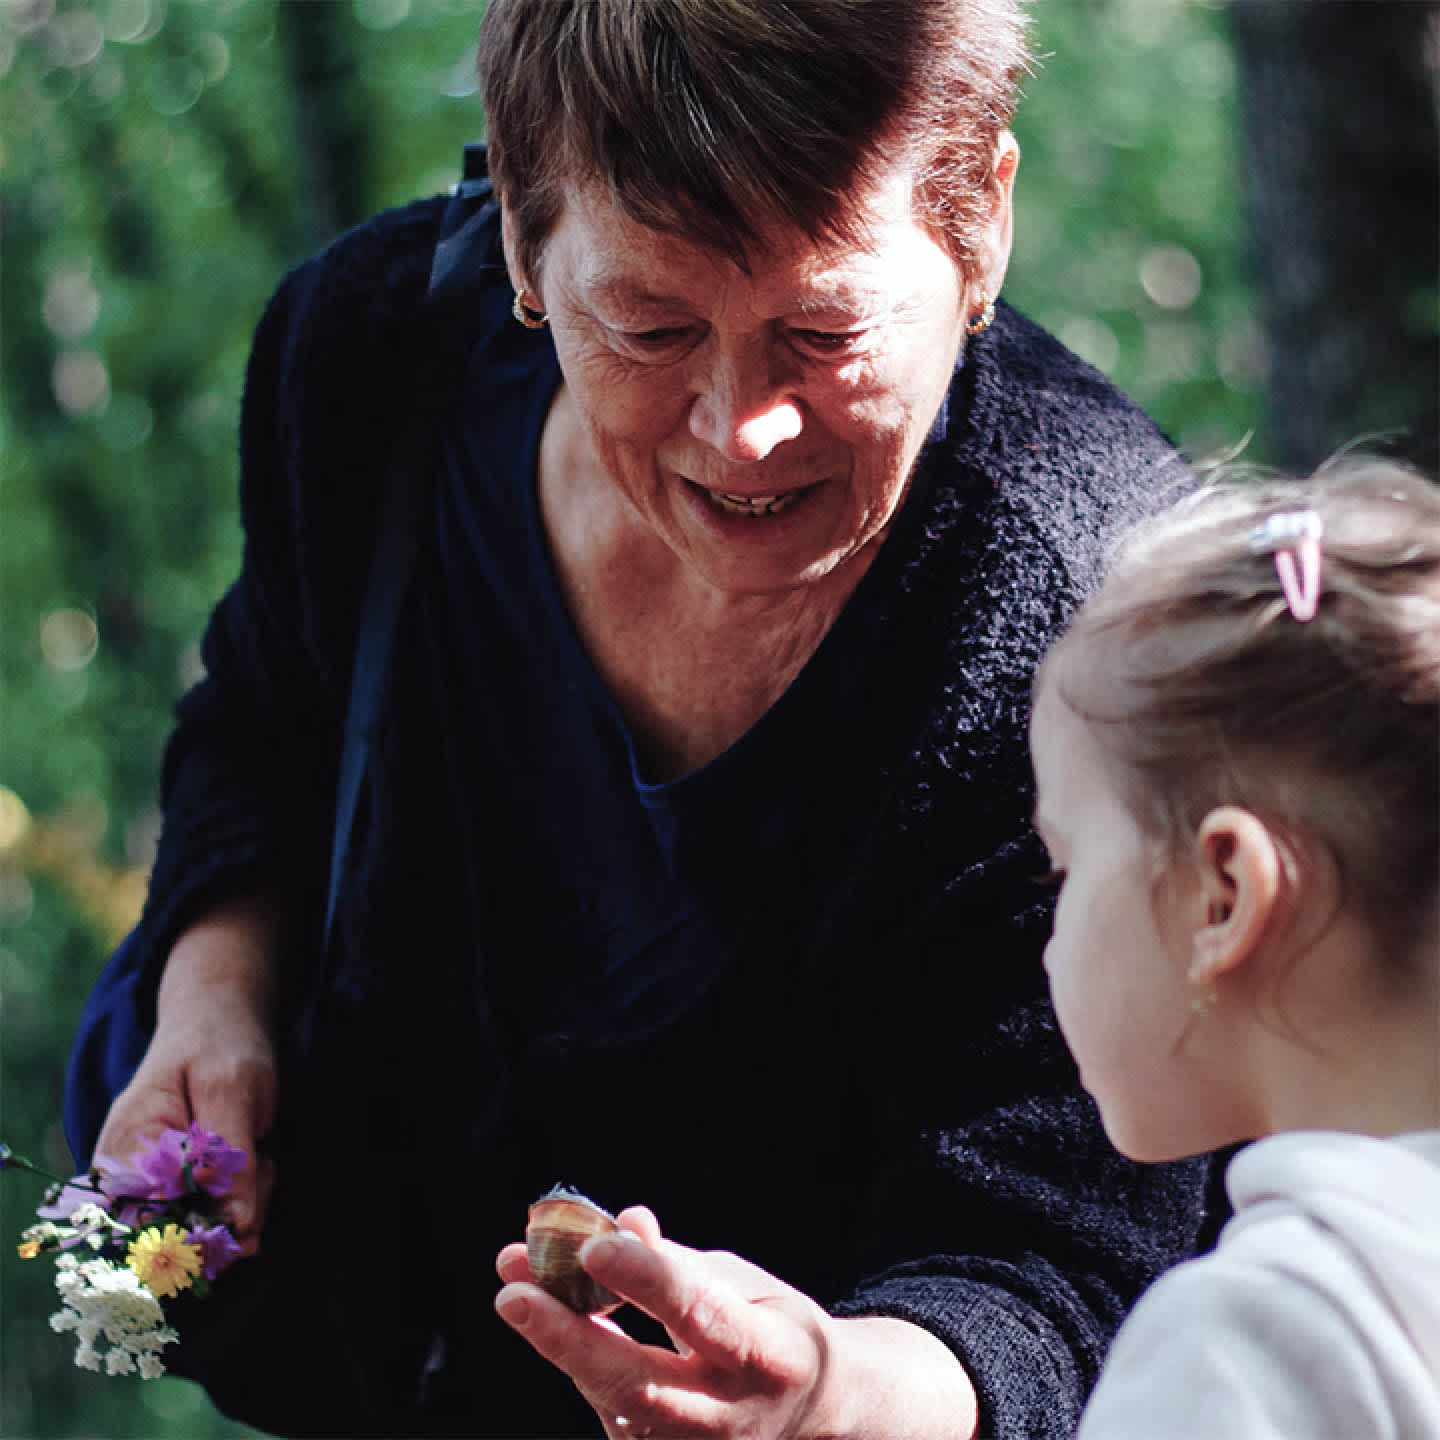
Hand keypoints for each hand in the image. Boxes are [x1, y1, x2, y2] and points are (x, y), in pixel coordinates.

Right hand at [92, 898, 278, 1252]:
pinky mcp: (174, 1192)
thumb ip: (232, 1157)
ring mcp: (148, 1189)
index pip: (157, 1229)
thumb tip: (238, 1227)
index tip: (251, 1206)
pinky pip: (212, 1219)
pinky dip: (244, 1198)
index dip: (210, 1231)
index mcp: (124, 1153)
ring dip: (247, 1202)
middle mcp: (124, 1181)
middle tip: (262, 1164)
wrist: (214, 1021)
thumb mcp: (232, 1089)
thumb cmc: (218, 1044)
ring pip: (204, 1233)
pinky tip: (252, 1163)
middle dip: (238, 1211)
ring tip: (257, 1154)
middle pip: (182, 1237)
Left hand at [494, 1209, 977, 1438]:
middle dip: (571, 1338)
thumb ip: (678, 1262)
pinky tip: (546, 1314)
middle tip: (514, 1292)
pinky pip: (609, 1408)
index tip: (594, 1243)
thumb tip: (621, 1225)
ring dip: (559, 1342)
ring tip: (516, 1285)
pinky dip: (576, 1359)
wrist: (813, 1415)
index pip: (702, 1316)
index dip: (647, 1279)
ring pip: (612, 1401)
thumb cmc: (771, 1327)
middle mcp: (732, 1416)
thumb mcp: (745, 1281)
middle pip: (640, 1385)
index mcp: (771, 1355)